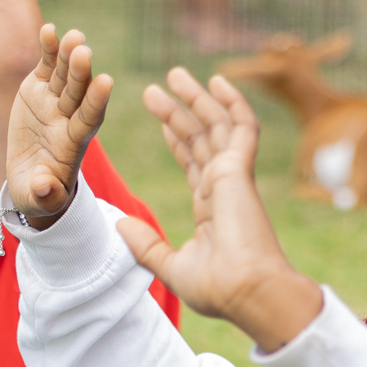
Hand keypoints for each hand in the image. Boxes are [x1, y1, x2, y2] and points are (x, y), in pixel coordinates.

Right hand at [6, 25, 112, 224]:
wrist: (30, 176)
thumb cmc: (38, 193)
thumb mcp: (39, 199)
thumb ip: (45, 194)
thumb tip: (44, 188)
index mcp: (73, 143)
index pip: (89, 120)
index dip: (96, 101)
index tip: (106, 82)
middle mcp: (68, 118)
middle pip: (78, 92)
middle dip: (81, 73)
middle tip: (84, 51)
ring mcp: (54, 101)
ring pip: (65, 75)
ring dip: (68, 55)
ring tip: (73, 36)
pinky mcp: (38, 89)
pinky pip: (46, 66)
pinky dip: (48, 48)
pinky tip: (49, 30)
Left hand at [118, 67, 321, 350]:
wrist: (246, 292)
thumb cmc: (218, 289)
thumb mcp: (171, 266)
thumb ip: (146, 244)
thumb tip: (120, 224)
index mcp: (211, 208)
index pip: (194, 163)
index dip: (178, 139)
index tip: (162, 119)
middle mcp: (223, 188)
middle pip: (200, 139)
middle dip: (179, 111)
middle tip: (156, 88)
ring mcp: (233, 177)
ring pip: (216, 126)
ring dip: (196, 99)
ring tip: (174, 74)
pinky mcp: (240, 171)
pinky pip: (241, 127)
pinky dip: (232, 103)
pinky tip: (217, 81)